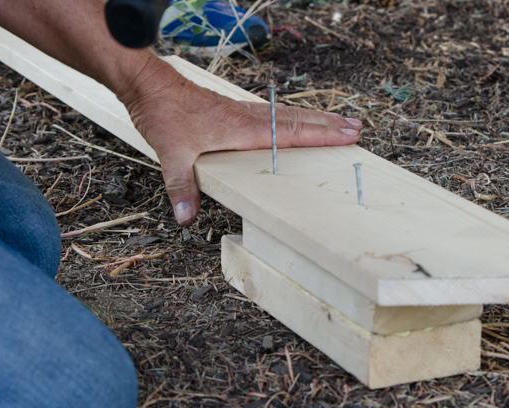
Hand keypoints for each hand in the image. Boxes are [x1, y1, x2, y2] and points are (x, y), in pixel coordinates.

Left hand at [119, 60, 361, 224]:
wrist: (151, 87)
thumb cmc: (165, 115)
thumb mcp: (171, 154)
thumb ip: (182, 187)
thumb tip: (186, 217)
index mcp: (243, 129)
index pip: (290, 133)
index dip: (320, 136)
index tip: (346, 136)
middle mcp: (249, 118)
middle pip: (298, 121)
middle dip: (329, 126)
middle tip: (357, 128)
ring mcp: (244, 112)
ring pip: (289, 114)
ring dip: (316, 119)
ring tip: (340, 122)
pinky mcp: (236, 110)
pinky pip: (275, 113)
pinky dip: (295, 117)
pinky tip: (298, 121)